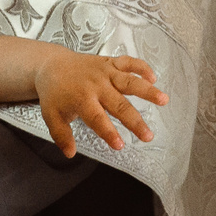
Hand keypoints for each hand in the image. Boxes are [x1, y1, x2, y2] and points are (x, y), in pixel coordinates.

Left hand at [37, 52, 167, 155]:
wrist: (52, 65)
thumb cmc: (54, 94)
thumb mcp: (51, 116)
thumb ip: (61, 136)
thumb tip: (71, 153)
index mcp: (81, 99)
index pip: (97, 119)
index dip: (109, 132)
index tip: (120, 146)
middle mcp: (96, 85)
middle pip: (119, 105)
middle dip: (135, 121)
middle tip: (148, 136)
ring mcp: (105, 73)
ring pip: (129, 81)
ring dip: (147, 91)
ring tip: (164, 100)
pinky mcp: (110, 63)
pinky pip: (128, 62)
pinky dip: (142, 67)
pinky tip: (154, 79)